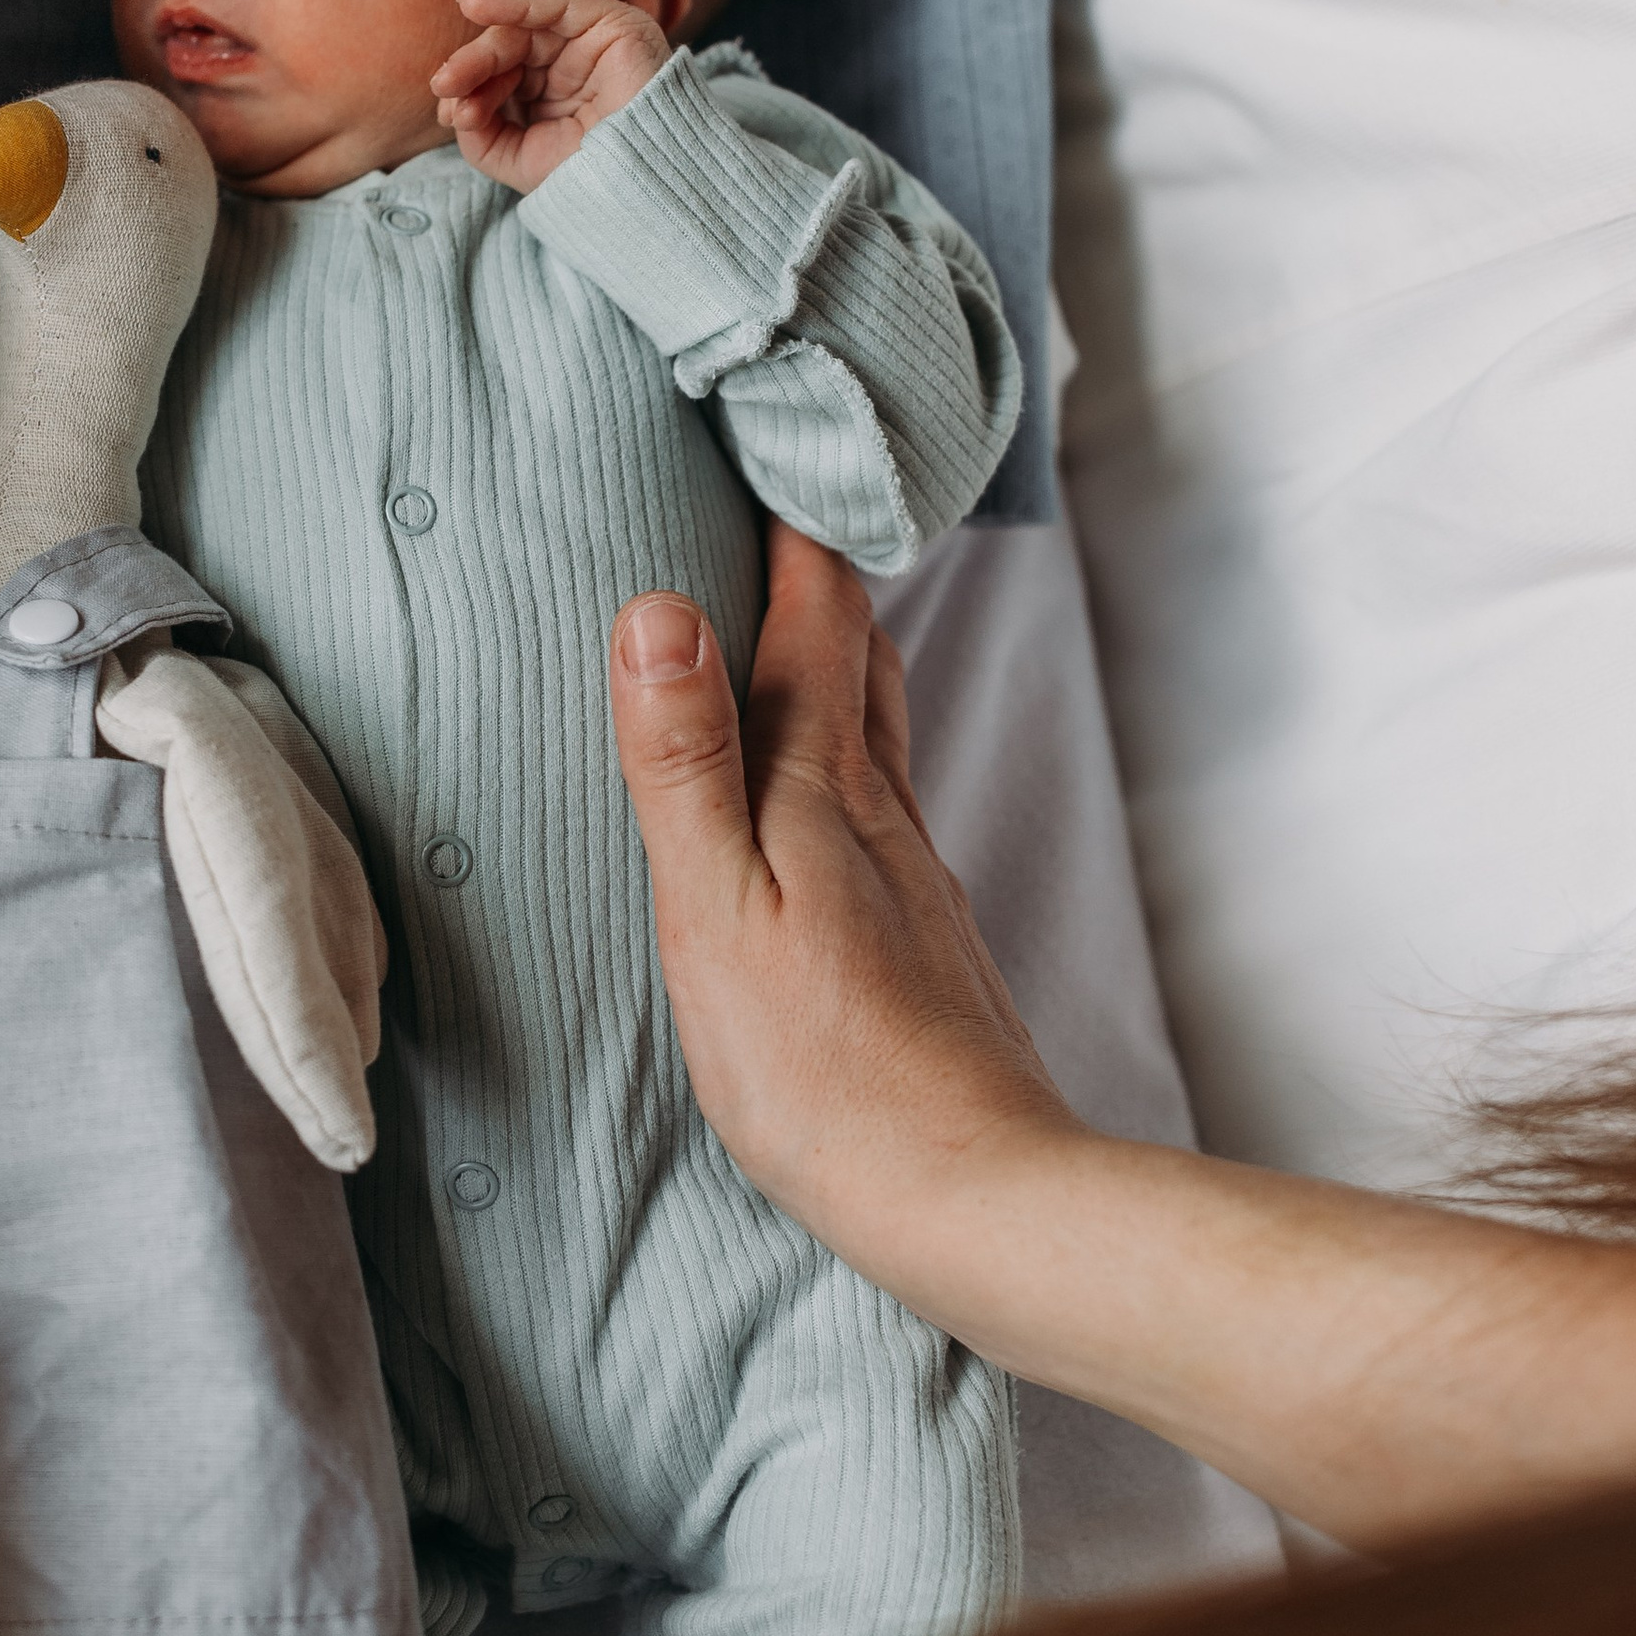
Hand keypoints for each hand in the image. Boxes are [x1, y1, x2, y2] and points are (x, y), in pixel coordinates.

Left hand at [431, 0, 668, 189]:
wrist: (640, 183)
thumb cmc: (588, 176)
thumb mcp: (518, 158)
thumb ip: (481, 130)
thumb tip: (454, 103)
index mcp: (551, 96)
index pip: (502, 80)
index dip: (471, 92)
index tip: (451, 116)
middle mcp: (569, 65)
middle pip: (507, 52)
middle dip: (470, 69)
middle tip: (444, 88)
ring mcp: (589, 43)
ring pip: (523, 30)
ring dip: (482, 50)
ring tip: (453, 76)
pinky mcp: (610, 23)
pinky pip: (554, 3)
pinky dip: (512, 2)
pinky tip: (476, 7)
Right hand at [608, 522, 1073, 1259]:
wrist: (975, 1200)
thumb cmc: (824, 1072)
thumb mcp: (715, 912)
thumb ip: (684, 763)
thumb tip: (661, 604)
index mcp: (826, 792)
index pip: (817, 619)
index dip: (792, 527)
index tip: (767, 435)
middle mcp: (887, 816)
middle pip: (861, 661)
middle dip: (818, 576)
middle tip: (774, 502)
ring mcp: (917, 881)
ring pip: (880, 733)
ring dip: (840, 662)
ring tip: (796, 623)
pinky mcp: (927, 946)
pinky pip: (883, 811)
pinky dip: (847, 760)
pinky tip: (827, 800)